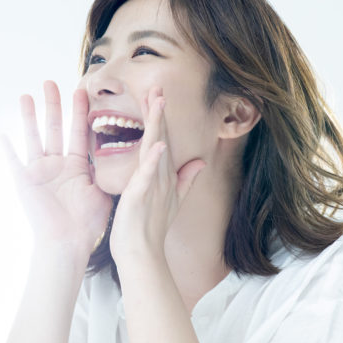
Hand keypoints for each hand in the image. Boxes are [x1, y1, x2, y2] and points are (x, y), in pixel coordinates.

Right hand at [0, 80, 111, 258]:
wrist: (68, 243)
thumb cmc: (88, 222)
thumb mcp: (103, 191)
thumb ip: (111, 172)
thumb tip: (133, 158)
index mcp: (76, 165)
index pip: (78, 131)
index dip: (79, 111)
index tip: (81, 90)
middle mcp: (56, 164)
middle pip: (55, 128)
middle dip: (54, 105)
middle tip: (52, 82)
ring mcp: (39, 171)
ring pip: (34, 137)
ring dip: (30, 117)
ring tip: (28, 95)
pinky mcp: (25, 182)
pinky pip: (14, 162)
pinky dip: (9, 149)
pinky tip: (3, 134)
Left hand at [109, 86, 205, 264]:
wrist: (142, 255)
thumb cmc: (150, 229)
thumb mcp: (171, 200)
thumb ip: (185, 180)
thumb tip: (200, 162)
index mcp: (161, 175)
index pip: (161, 140)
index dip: (159, 117)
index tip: (157, 93)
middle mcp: (159, 177)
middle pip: (159, 138)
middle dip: (158, 112)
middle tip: (158, 86)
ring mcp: (152, 185)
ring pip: (154, 150)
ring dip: (157, 126)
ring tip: (158, 103)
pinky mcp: (142, 196)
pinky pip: (148, 175)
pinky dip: (153, 160)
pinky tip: (157, 144)